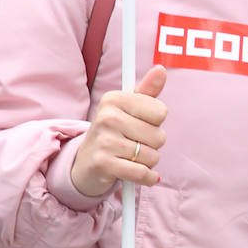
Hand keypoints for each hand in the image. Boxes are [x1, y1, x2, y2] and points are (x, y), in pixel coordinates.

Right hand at [71, 65, 168, 196]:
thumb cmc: (115, 131)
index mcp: (115, 99)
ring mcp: (104, 140)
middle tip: (133, 143)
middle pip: (159, 136)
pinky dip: (147, 177)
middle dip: (152, 144)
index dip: (156, 122)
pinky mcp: (104, 163)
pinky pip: (142, 173)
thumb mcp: (129, 108)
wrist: (87, 163)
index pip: (161, 112)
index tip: (140, 123)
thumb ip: (148, 91)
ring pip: (152, 156)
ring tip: (130, 156)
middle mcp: (107, 117)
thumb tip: (161, 69)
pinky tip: (141, 174)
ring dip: (147, 161)